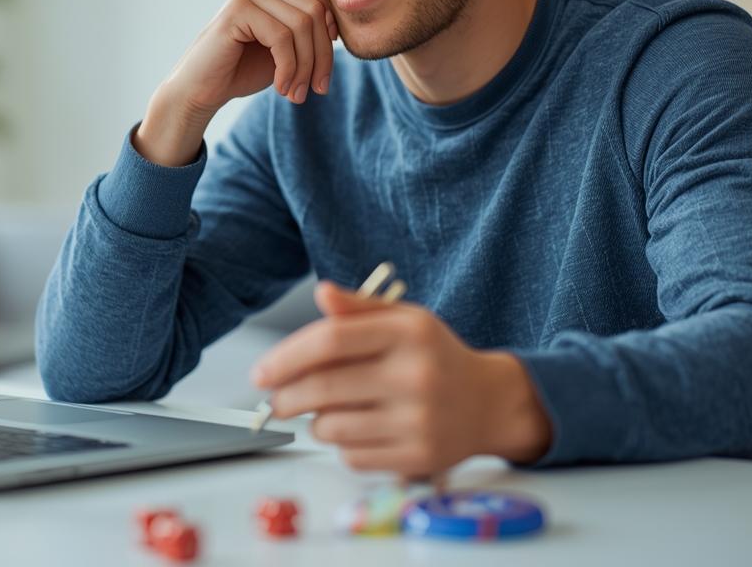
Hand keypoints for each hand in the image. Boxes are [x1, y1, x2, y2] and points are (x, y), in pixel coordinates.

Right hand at [135, 0, 336, 165]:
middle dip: (322, 56)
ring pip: (302, 25)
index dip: (330, 35)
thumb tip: (341, 28)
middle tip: (317, 89)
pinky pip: (282, 37)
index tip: (324, 73)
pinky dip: (289, 68)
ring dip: (305, 67)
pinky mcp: (237, 11)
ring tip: (297, 94)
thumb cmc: (241, 71)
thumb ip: (308, 33)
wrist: (199, 91)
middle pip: (315, 10)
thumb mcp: (284, 50)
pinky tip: (281, 88)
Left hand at [250, 281, 552, 479]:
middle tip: (275, 400)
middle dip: (285, 397)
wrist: (489, 404)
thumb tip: (322, 293)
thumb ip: (359, 308)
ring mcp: (418, 421)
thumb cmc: (434, 357)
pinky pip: (351, 456)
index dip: (286, 357)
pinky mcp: (417, 458)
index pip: (331, 340)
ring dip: (316, 421)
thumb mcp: (404, 319)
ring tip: (330, 410)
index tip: (262, 372)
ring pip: (331, 427)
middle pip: (323, 388)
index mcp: (408, 333)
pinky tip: (359, 430)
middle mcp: (415, 376)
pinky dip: (342, 445)